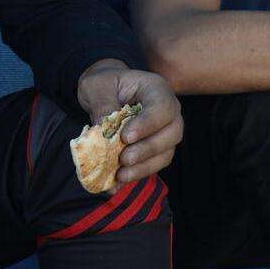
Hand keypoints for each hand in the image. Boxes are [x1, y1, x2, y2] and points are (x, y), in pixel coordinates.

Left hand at [77, 59, 182, 183]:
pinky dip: (135, 175)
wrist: (106, 91)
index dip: (148, 124)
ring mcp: (164, 132)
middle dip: (148, 149)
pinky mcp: (154, 150)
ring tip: (121, 175)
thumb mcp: (97, 86)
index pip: (163, 108)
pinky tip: (116, 184)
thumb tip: (103, 132)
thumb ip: (102, 104)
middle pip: (172, 134)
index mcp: (157, 90)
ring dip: (144, 167)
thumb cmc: (105, 83)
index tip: (125, 137)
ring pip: (165, 154)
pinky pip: (151, 165)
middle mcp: (168, 113)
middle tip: (124, 159)